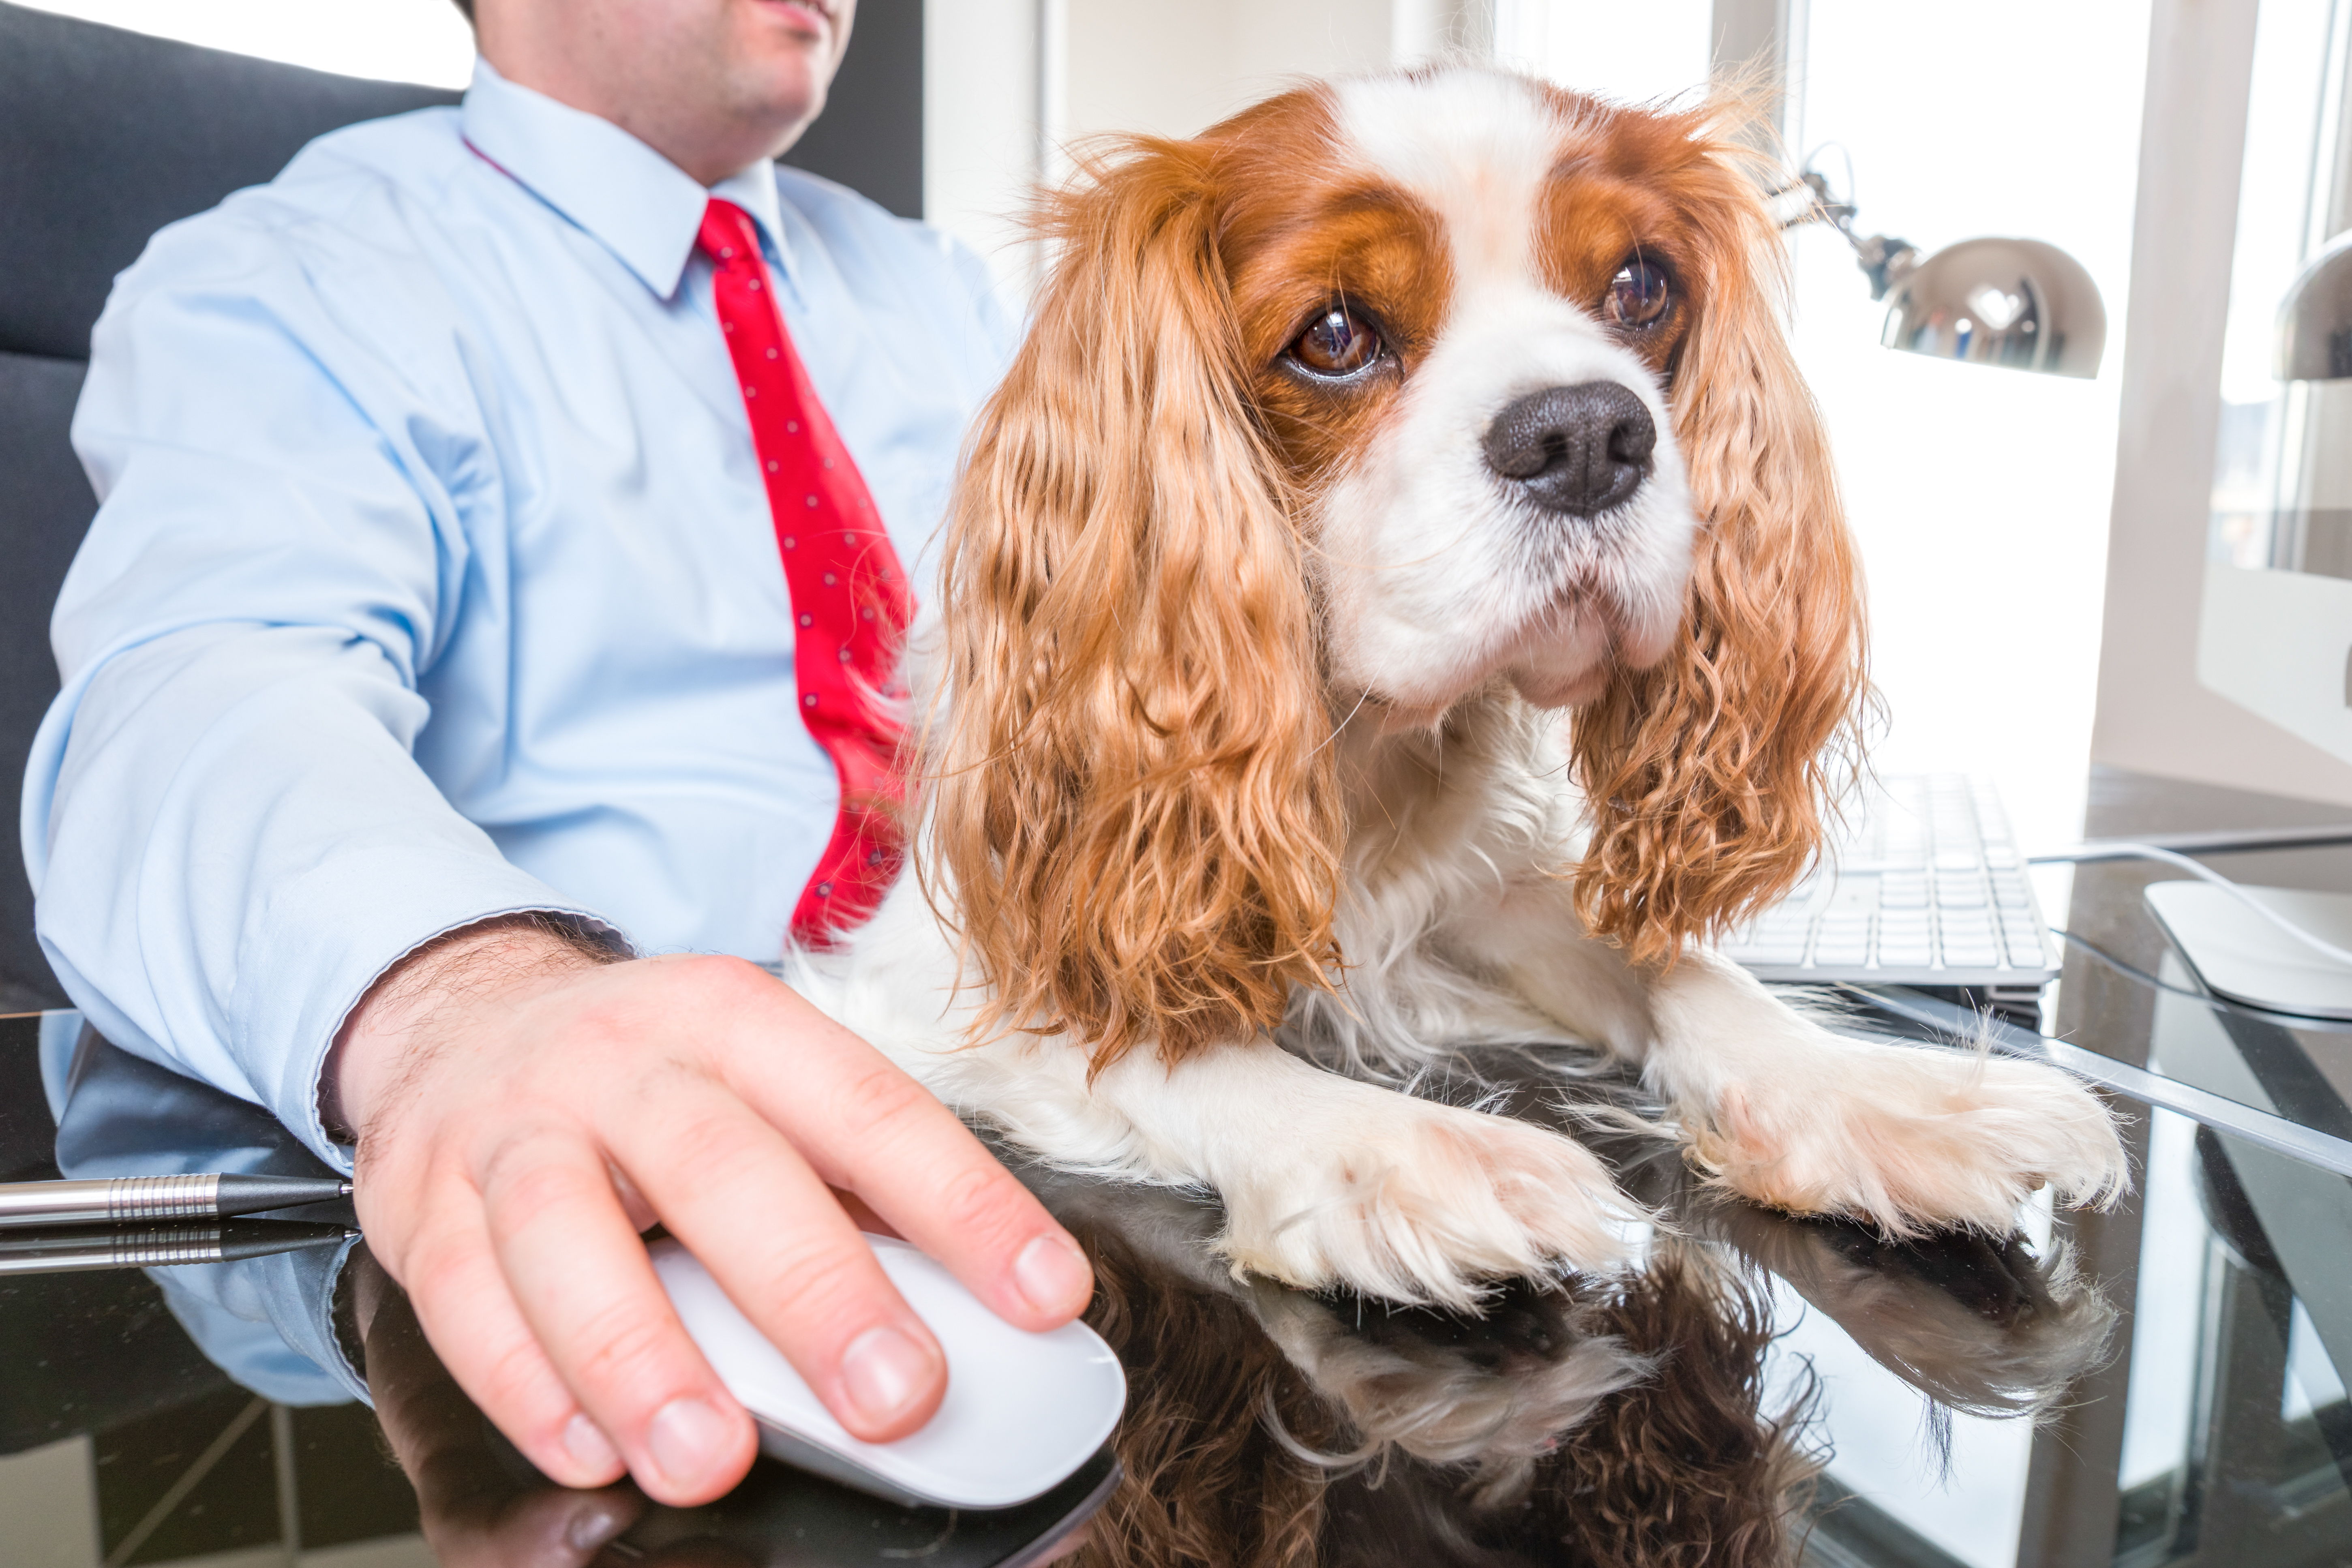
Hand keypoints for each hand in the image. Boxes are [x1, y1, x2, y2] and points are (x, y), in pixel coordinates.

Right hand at [331, 918, 1094, 1506]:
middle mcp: (626, 1061)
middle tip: (896, 1397)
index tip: (1044, 1295)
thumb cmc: (648, 1075)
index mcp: (737, 1021)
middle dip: (816, 1294)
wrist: (462, 1013)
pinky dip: (527, 1385)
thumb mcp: (759, 1080)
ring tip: (711, 1460)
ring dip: (644, 1359)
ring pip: (570, 1237)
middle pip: (725, 1171)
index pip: (870, 1109)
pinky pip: (464, 1298)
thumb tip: (984, 1300)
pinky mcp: (420, 1200)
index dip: (965, 1204)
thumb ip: (854, 1182)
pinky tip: (590, 1452)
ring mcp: (515, 1128)